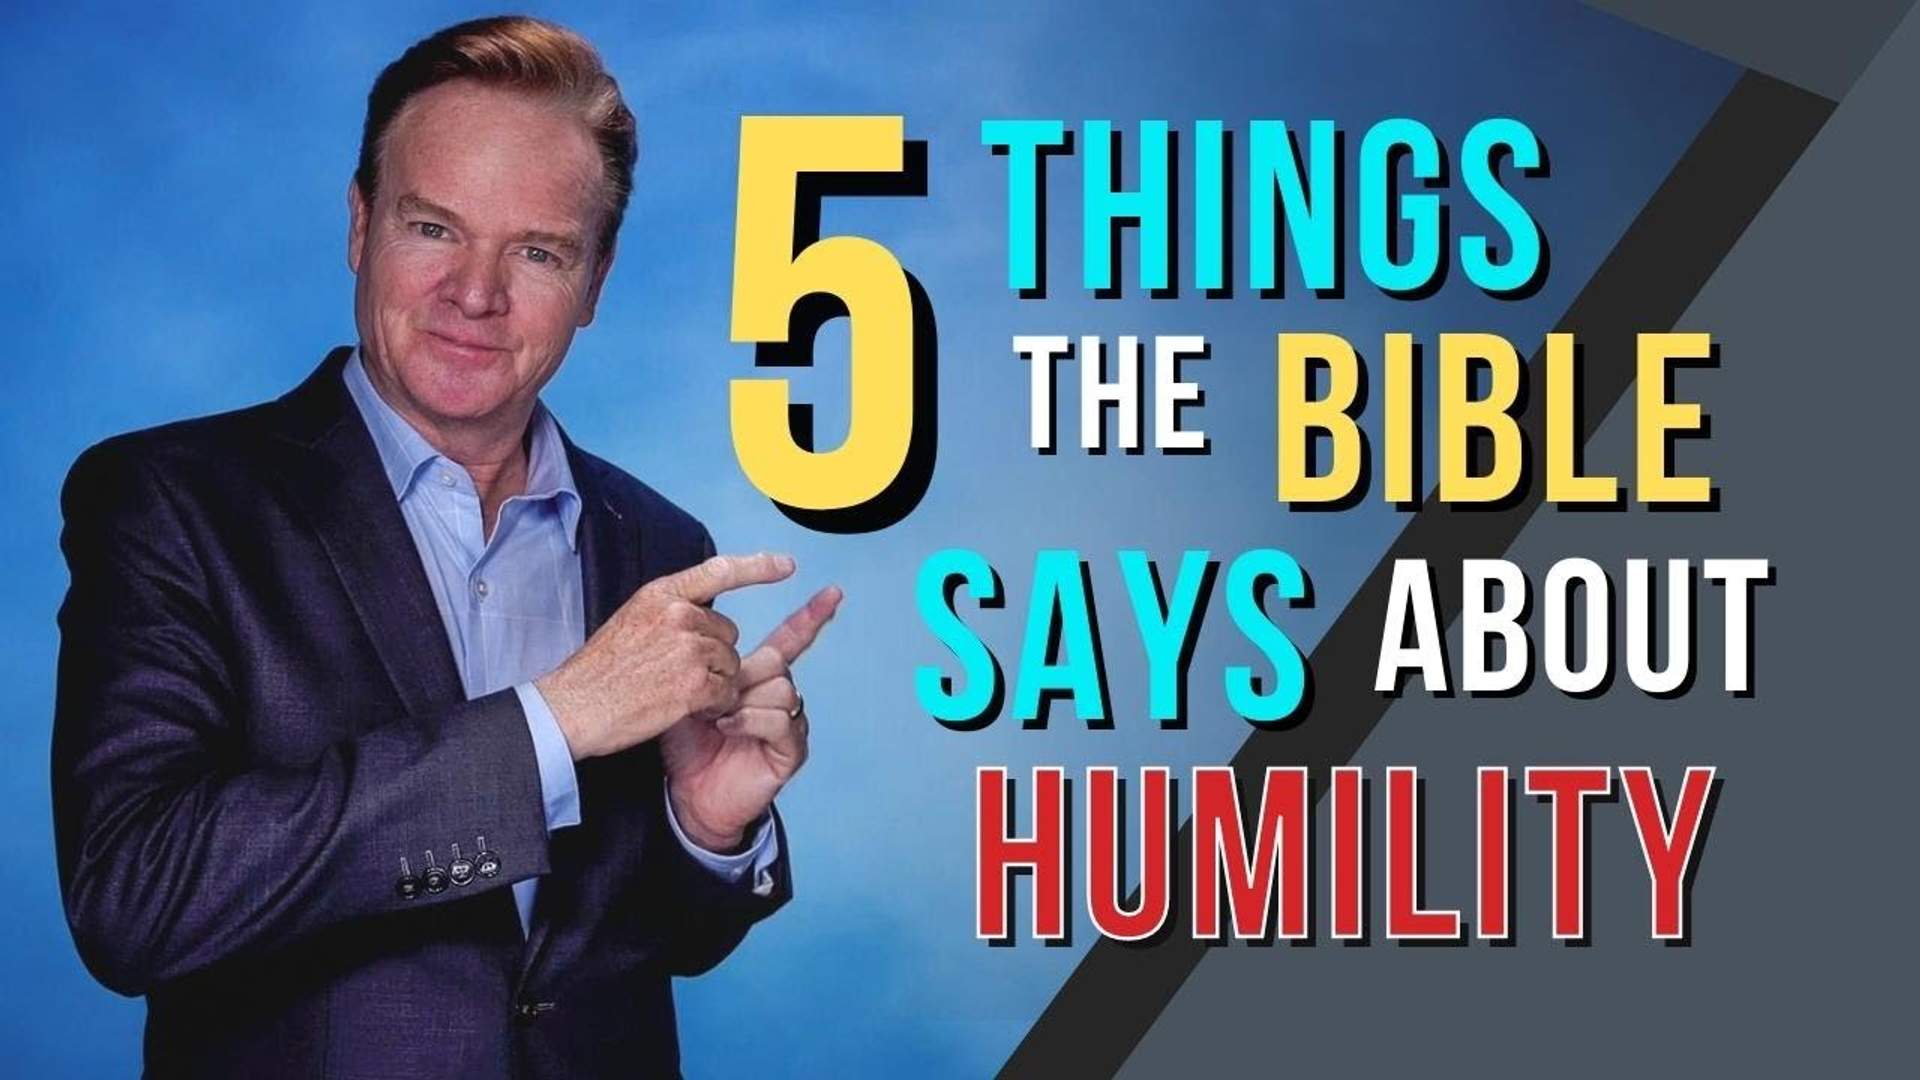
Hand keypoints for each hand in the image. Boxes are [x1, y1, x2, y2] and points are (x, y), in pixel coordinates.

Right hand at [536, 553, 794, 760]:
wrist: (574, 707)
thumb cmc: (600, 672)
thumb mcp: (631, 621)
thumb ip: (669, 612)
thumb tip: (702, 615)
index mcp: (661, 594)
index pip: (719, 571)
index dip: (758, 567)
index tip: (785, 565)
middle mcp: (678, 614)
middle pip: (728, 633)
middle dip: (715, 656)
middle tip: (676, 675)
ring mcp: (688, 647)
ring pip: (731, 664)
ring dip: (714, 683)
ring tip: (674, 692)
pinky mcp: (694, 682)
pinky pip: (727, 692)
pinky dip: (714, 704)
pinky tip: (685, 708)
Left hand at [662, 584, 841, 850]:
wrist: (688, 795)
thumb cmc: (687, 745)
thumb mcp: (688, 694)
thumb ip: (704, 666)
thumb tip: (705, 633)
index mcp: (759, 678)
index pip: (790, 640)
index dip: (810, 617)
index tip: (832, 592)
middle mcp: (780, 697)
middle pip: (778, 660)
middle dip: (743, 674)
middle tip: (713, 697)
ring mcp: (790, 723)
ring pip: (781, 687)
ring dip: (744, 700)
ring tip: (717, 718)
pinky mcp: (791, 750)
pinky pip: (781, 718)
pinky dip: (750, 720)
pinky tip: (728, 728)